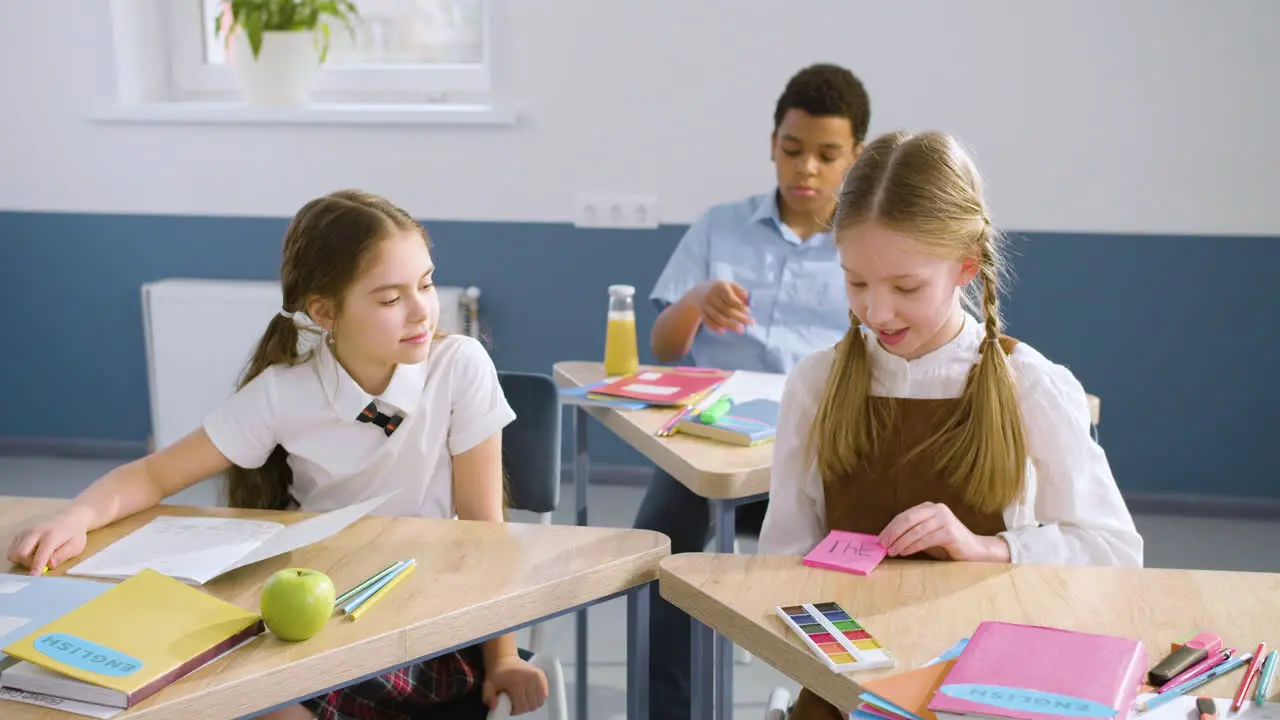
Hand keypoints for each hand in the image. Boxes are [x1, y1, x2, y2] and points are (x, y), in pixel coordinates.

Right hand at [7, 510, 88, 574]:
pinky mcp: (20, 533)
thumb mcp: (76, 546)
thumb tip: (50, 565)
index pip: (41, 553)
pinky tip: (31, 553)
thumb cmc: (74, 535)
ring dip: (22, 561)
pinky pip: (12, 549)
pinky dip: (19, 555)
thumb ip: (63, 555)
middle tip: (40, 565)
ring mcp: (25, 531)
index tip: (35, 575)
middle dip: (28, 564)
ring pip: (13, 552)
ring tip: (36, 558)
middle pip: (21, 553)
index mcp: (52, 534)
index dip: (37, 566)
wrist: (69, 518)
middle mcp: (35, 531)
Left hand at [482, 654, 548, 715]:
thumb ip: (488, 697)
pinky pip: (544, 694)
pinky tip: (530, 695)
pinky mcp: (542, 675)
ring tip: (523, 699)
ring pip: (539, 702)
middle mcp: (529, 679)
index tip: (510, 707)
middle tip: (516, 703)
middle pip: (531, 705)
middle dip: (523, 708)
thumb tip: (494, 706)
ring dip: (531, 704)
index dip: (515, 711)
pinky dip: (538, 698)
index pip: (521, 706)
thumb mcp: (488, 685)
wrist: (505, 659)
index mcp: (516, 682)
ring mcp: (537, 677)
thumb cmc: (497, 674)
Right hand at [692, 280, 752, 333]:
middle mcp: (711, 296)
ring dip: (730, 325)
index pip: (730, 298)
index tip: (748, 311)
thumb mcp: (730, 285)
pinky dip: (715, 327)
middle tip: (750, 323)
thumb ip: (740, 291)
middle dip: (739, 317)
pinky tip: (724, 331)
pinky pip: (708, 321)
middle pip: (726, 309)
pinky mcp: (702, 312)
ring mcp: (705, 305)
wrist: (698, 291)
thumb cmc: (720, 289)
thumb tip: (748, 299)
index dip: (740, 306)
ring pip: (718, 317)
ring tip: (741, 330)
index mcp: (720, 287)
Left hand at [877, 502, 1009, 561]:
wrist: (974, 550)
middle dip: (893, 533)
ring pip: (916, 530)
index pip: (905, 515)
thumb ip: (911, 533)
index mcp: (929, 507)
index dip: (890, 527)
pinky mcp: (950, 531)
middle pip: (908, 519)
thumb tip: (887, 540)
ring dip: (901, 542)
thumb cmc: (946, 544)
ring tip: (892, 551)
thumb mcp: (926, 535)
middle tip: (883, 545)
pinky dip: (913, 546)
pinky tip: (905, 552)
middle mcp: (937, 509)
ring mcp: (945, 519)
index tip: (880, 538)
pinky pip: (926, 539)